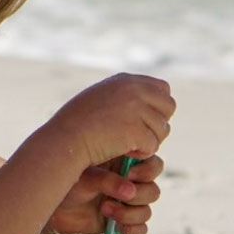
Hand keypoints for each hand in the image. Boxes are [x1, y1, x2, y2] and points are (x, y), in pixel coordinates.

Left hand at [45, 154, 163, 233]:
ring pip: (147, 210)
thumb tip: (129, 190)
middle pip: (153, 190)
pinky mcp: (121, 223)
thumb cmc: (67, 183)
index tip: (130, 173)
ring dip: (130, 213)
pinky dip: (132, 229)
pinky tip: (117, 226)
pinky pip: (140, 229)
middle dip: (140, 194)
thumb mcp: (85, 176)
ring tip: (105, 208)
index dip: (147, 170)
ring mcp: (126, 205)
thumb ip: (107, 180)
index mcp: (125, 164)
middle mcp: (130, 184)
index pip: (152, 164)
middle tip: (122, 195)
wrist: (54, 208)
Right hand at [48, 74, 175, 167]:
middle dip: (158, 123)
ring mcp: (136, 109)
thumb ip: (122, 95)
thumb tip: (148, 98)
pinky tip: (124, 152)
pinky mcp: (136, 131)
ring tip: (127, 145)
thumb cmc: (76, 124)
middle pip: (169, 107)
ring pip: (162, 129)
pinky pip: (153, 146)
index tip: (142, 121)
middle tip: (138, 136)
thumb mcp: (99, 98)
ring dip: (149, 141)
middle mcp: (134, 90)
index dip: (156, 108)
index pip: (162, 90)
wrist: (64, 140)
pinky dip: (141, 153)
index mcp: (126, 81)